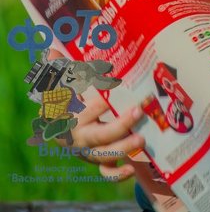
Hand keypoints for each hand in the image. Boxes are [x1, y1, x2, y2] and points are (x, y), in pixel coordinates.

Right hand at [47, 48, 144, 181]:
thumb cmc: (66, 98)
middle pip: (98, 134)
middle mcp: (77, 135)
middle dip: (119, 125)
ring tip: (142, 139)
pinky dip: (117, 174)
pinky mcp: (95, 160)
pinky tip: (131, 168)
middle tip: (139, 111)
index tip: (115, 87)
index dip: (99, 101)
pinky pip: (105, 172)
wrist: (60, 127)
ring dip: (124, 148)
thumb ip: (61, 68)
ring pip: (104, 154)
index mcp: (68, 116)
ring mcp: (87, 150)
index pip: (84, 109)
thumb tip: (52, 48)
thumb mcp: (61, 82)